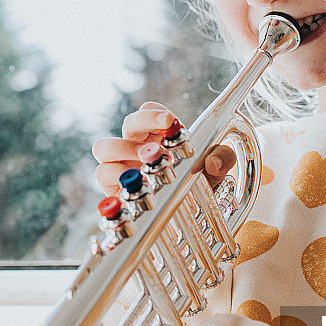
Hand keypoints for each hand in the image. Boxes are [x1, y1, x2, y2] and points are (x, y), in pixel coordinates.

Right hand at [92, 102, 235, 194]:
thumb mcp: (215, 172)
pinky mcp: (113, 187)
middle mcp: (137, 145)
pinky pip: (103, 177)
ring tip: (142, 167)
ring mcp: (122, 166)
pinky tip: (132, 189)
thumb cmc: (195, 184)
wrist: (188, 214)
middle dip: (139, 127)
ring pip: (104, 148)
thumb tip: (215, 160)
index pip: (148, 111)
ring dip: (121, 153)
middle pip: (127, 124)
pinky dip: (115, 180)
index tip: (168, 121)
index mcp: (158, 134)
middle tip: (154, 145)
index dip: (154, 113)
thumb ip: (222, 160)